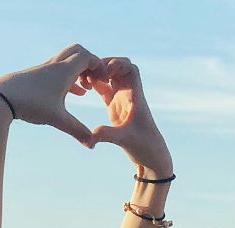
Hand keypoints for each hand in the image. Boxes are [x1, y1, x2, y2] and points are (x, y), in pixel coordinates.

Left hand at [0, 45, 110, 148]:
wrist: (0, 97)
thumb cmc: (30, 104)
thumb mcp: (57, 119)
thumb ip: (77, 131)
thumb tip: (92, 146)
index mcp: (64, 71)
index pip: (87, 57)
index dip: (99, 66)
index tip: (104, 82)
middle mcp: (55, 66)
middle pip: (77, 52)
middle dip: (90, 63)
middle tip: (96, 80)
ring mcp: (44, 69)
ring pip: (67, 61)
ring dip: (79, 71)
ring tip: (87, 89)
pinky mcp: (36, 76)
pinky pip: (58, 70)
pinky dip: (69, 77)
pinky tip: (73, 93)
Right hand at [84, 57, 171, 177]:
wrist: (151, 157)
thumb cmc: (144, 147)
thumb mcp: (125, 140)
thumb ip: (109, 135)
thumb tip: (92, 135)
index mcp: (135, 96)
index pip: (131, 69)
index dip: (117, 64)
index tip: (104, 71)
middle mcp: (129, 94)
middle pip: (119, 67)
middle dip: (104, 64)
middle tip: (89, 73)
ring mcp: (122, 100)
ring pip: (110, 76)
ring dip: (98, 73)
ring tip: (83, 79)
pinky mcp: (115, 107)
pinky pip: (104, 89)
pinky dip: (95, 84)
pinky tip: (83, 87)